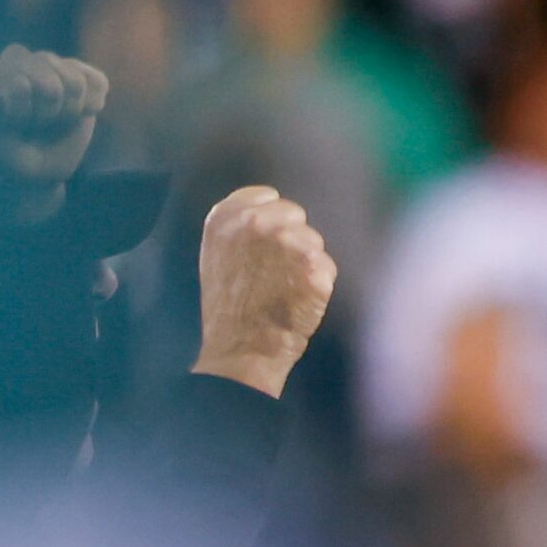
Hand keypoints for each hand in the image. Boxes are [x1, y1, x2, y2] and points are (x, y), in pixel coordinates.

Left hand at [0, 47, 107, 213]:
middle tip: (35, 126)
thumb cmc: (4, 157)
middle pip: (47, 77)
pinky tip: (79, 115)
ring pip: (74, 80)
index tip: (13, 128)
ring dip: (70, 111)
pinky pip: (96, 81)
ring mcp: (49, 65)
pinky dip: (93, 104)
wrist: (33, 174)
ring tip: (54, 122)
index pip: (18, 83)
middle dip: (47, 111)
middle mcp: (16, 60)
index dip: (24, 113)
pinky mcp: (78, 75)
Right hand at [192, 186, 338, 398]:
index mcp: (227, 216)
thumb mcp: (218, 253)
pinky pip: (328, 268)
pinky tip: (301, 302)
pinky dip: (320, 285)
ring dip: (308, 263)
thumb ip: (240, 224)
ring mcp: (288, 244)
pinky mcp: (314, 267)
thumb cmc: (230, 306)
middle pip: (296, 216)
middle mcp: (257, 223)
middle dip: (293, 240)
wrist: (242, 349)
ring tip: (285, 291)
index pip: (268, 197)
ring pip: (314, 243)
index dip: (274, 221)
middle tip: (276, 274)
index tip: (266, 247)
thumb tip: (272, 206)